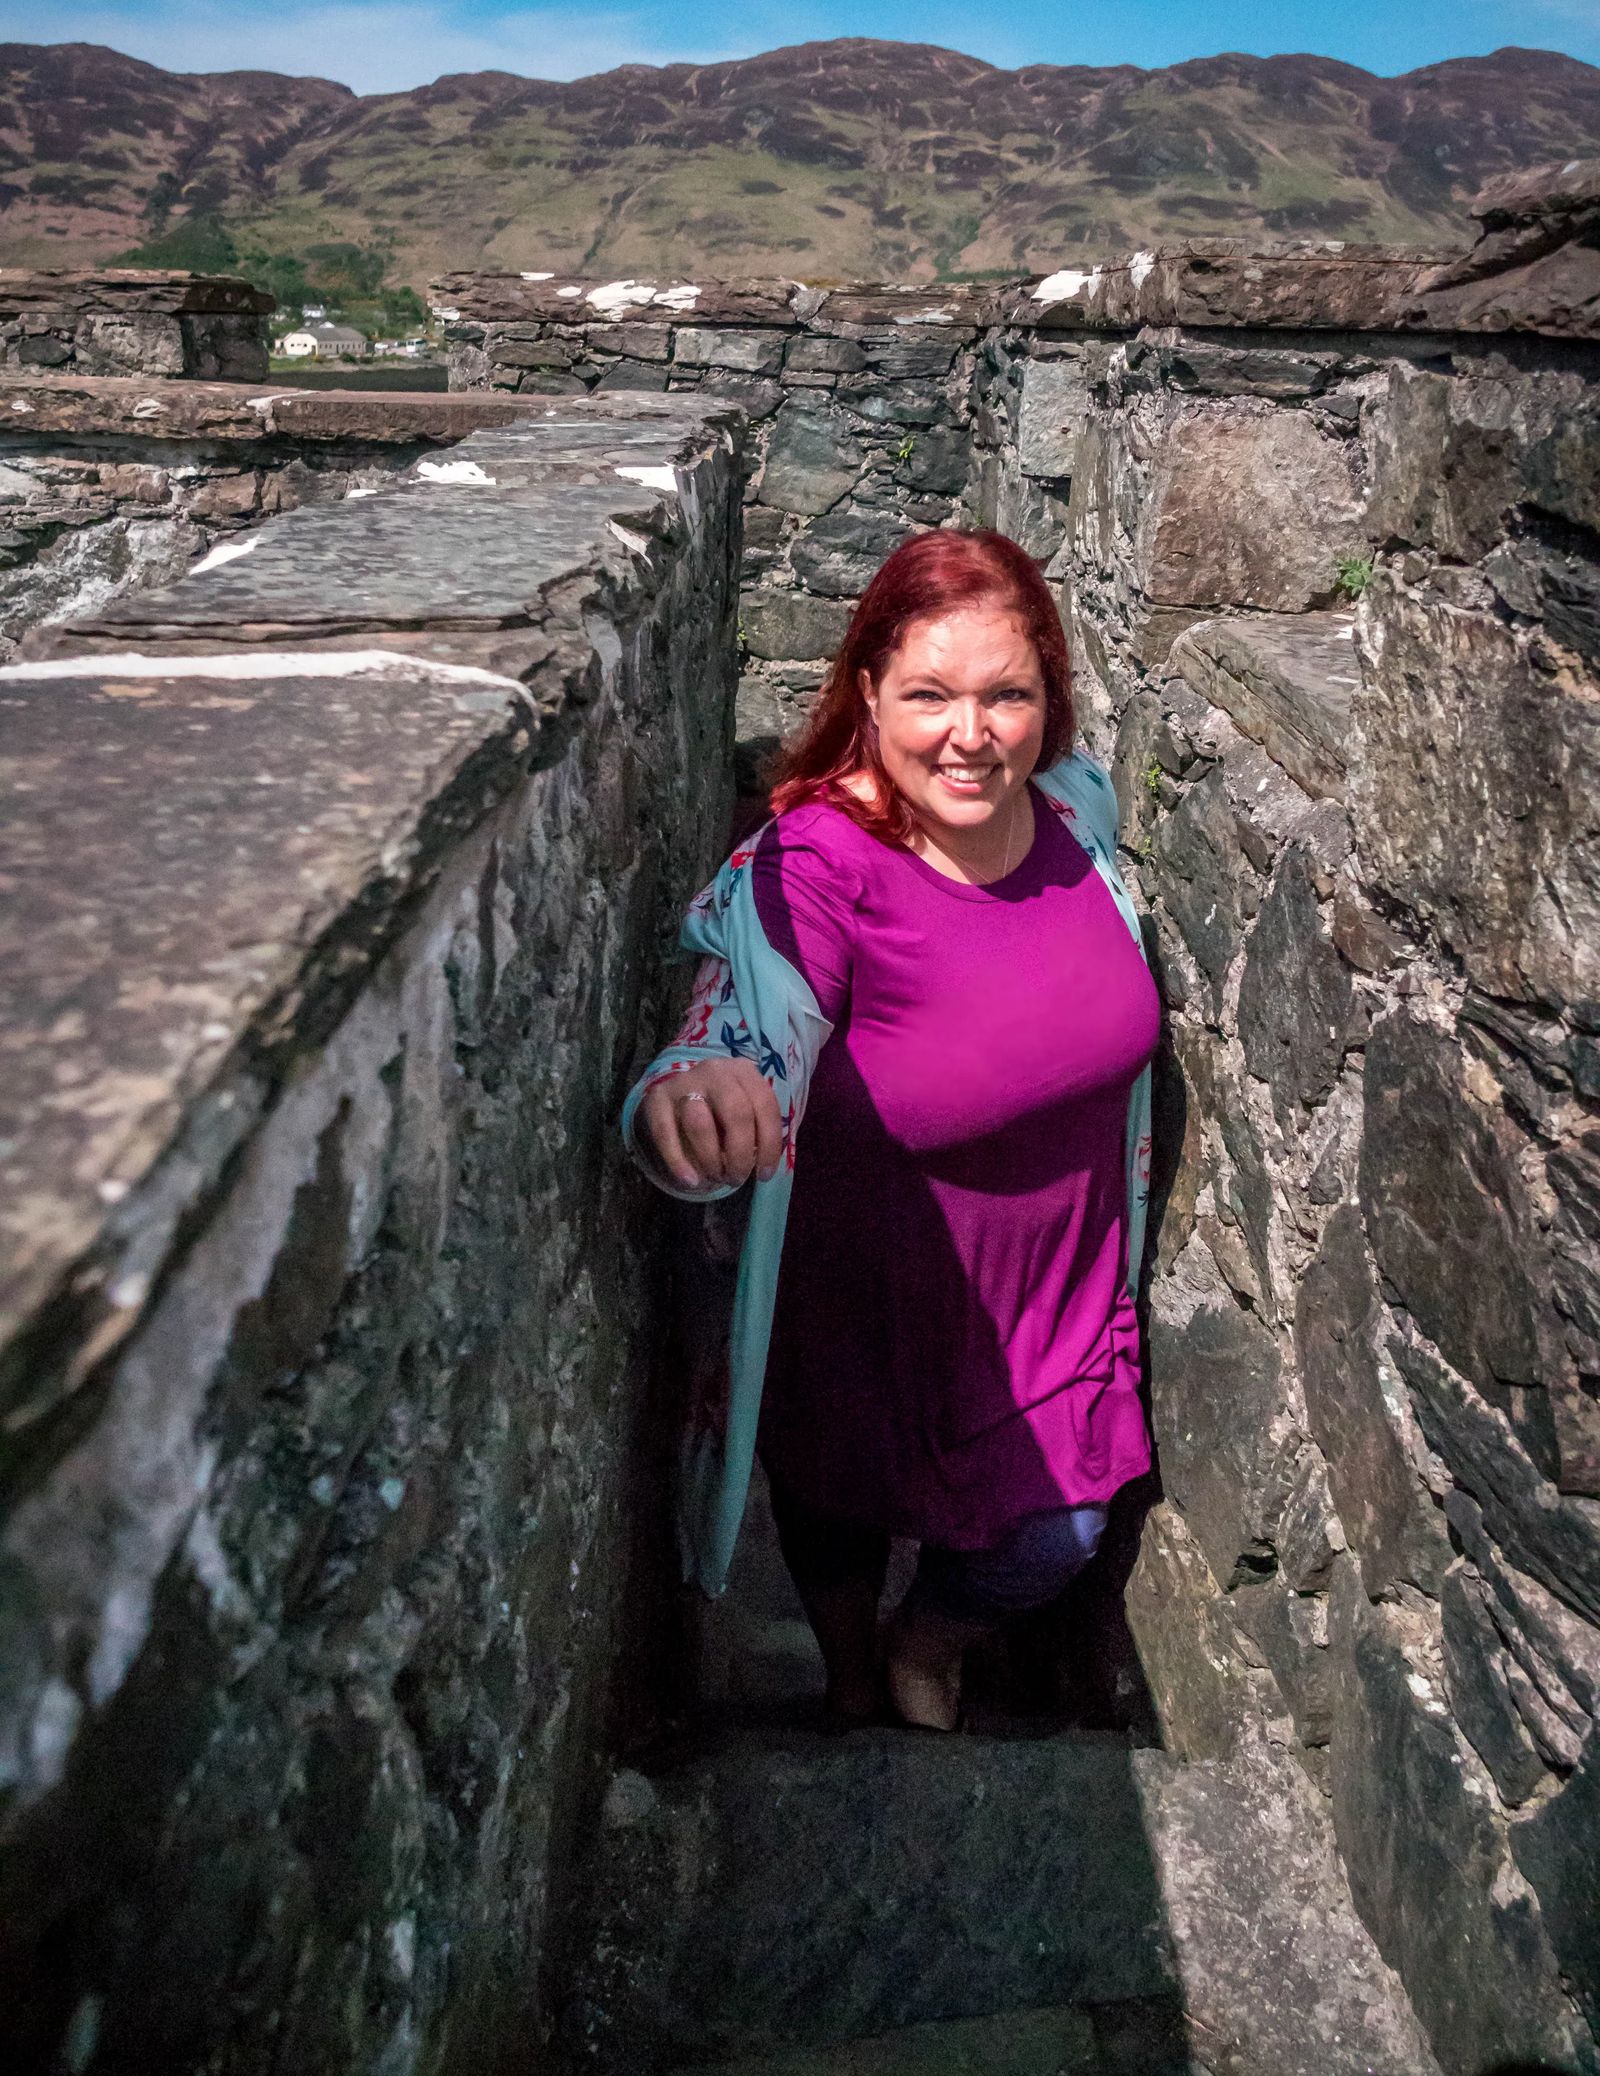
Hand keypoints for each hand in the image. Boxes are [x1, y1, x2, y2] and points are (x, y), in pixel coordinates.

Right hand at [640, 1058, 782, 1191]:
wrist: (678, 1096)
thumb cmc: (720, 1110)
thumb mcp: (744, 1111)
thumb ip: (755, 1130)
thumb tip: (761, 1165)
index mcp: (744, 1072)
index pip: (765, 1105)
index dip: (769, 1145)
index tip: (764, 1175)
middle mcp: (715, 1071)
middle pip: (736, 1113)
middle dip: (740, 1154)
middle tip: (737, 1178)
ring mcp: (683, 1082)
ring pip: (699, 1123)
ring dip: (711, 1159)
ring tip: (716, 1177)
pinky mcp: (657, 1098)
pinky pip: (665, 1133)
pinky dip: (679, 1162)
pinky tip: (690, 1181)